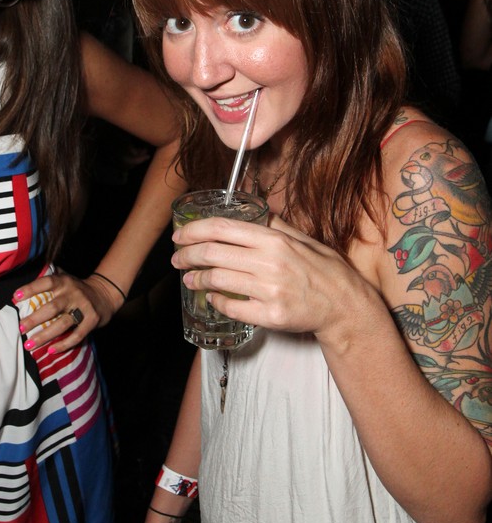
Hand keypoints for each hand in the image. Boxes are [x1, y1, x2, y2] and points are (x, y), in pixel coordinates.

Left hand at [13, 269, 122, 354]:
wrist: (105, 294)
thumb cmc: (76, 290)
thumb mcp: (64, 281)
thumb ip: (45, 285)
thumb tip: (16, 297)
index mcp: (64, 282)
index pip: (45, 283)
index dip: (30, 289)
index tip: (15, 297)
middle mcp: (73, 293)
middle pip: (52, 307)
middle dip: (34, 319)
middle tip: (20, 328)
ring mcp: (84, 307)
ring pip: (62, 323)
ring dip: (45, 335)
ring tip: (30, 345)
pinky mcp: (92, 320)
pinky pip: (77, 335)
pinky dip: (64, 344)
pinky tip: (51, 350)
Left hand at [171, 213, 370, 341]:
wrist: (345, 305)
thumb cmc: (323, 270)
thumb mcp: (302, 239)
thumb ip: (274, 225)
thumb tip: (251, 207)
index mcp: (274, 239)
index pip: (222, 228)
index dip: (194, 231)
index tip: (180, 236)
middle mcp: (270, 262)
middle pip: (213, 254)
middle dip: (187, 256)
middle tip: (177, 260)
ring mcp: (269, 290)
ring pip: (218, 281)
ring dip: (197, 280)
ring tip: (190, 280)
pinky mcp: (270, 316)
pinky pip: (231, 307)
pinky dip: (217, 302)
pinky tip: (213, 299)